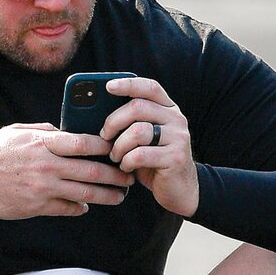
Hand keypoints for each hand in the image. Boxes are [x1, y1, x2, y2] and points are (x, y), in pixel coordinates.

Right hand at [0, 123, 133, 218]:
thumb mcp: (19, 132)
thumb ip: (46, 131)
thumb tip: (67, 133)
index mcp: (44, 144)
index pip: (85, 144)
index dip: (107, 147)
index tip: (119, 149)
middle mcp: (47, 166)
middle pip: (92, 172)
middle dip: (115, 176)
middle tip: (129, 178)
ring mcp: (43, 188)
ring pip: (85, 194)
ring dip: (106, 196)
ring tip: (119, 196)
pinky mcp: (37, 206)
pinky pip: (66, 209)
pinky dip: (80, 209)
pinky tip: (87, 207)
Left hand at [100, 77, 198, 216]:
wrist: (180, 190)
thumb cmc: (153, 161)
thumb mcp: (144, 138)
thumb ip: (131, 122)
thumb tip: (96, 113)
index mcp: (168, 109)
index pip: (150, 87)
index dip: (129, 84)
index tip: (108, 86)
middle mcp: (177, 119)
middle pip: (138, 107)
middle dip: (114, 121)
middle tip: (104, 136)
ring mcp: (179, 138)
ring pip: (137, 131)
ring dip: (119, 146)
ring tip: (115, 156)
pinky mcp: (176, 158)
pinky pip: (140, 154)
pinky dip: (127, 162)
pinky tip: (126, 167)